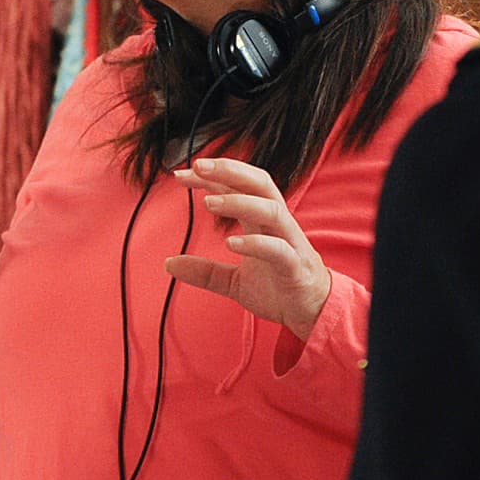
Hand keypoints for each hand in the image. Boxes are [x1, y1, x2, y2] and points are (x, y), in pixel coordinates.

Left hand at [163, 157, 331, 339]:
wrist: (311, 312)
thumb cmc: (278, 287)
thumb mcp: (234, 280)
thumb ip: (205, 270)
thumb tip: (168, 264)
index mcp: (262, 221)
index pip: (238, 187)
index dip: (211, 177)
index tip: (181, 174)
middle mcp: (277, 224)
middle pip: (259, 183)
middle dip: (229, 171)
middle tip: (197, 167)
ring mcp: (289, 242)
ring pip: (271, 209)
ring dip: (239, 201)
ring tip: (209, 202)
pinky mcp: (295, 266)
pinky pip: (278, 249)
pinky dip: (255, 243)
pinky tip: (231, 243)